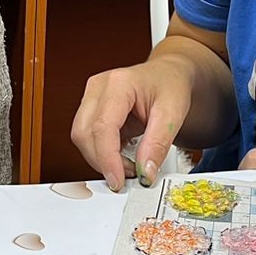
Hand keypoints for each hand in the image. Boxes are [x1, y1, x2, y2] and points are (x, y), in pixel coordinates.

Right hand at [71, 58, 192, 191]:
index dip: (107, 158)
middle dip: (102, 161)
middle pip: (84, 133)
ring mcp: (91, 97)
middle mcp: (98, 87)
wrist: (168, 73)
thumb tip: (145, 173)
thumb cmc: (170, 85)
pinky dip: (102, 153)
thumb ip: (157, 144)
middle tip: (130, 175)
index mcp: (118, 84)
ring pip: (81, 137)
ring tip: (129, 166)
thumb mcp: (173, 114)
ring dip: (101, 159)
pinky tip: (121, 157)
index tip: (118, 181)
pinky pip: (87, 137)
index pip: (102, 127)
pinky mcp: (91, 109)